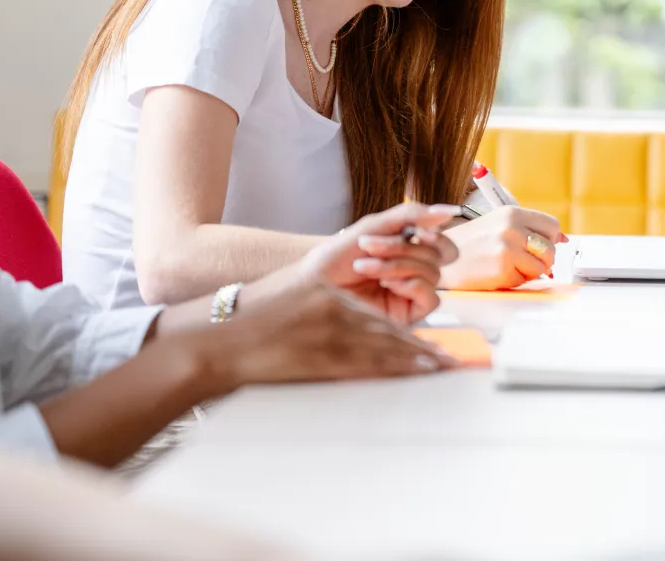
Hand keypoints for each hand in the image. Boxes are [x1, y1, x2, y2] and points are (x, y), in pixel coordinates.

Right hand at [197, 282, 456, 392]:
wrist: (219, 344)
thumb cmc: (250, 332)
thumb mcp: (292, 310)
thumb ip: (323, 316)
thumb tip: (352, 333)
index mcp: (325, 293)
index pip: (374, 313)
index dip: (403, 330)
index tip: (425, 341)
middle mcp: (333, 306)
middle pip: (385, 328)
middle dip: (418, 345)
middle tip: (445, 357)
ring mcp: (329, 330)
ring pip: (383, 344)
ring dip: (415, 358)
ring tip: (440, 367)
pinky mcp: (322, 354)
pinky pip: (368, 362)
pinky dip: (395, 367)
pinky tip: (414, 372)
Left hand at [263, 202, 460, 323]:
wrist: (312, 284)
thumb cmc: (337, 256)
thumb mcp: (374, 226)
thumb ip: (411, 216)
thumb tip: (448, 211)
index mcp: (409, 250)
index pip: (442, 243)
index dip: (436, 235)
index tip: (414, 231)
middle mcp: (414, 271)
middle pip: (439, 256)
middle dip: (404, 248)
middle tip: (371, 246)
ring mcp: (412, 294)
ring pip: (434, 274)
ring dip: (398, 264)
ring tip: (366, 266)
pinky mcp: (408, 315)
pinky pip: (432, 298)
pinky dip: (411, 285)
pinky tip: (386, 284)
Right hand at [440, 206, 566, 290]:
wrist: (438, 258)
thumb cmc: (469, 244)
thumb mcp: (498, 225)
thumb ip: (528, 229)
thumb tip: (562, 238)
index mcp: (512, 213)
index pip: (552, 226)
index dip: (548, 240)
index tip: (539, 247)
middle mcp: (512, 227)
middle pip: (550, 249)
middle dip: (541, 260)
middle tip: (521, 261)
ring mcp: (507, 248)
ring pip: (542, 267)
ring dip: (528, 272)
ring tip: (506, 266)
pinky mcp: (502, 269)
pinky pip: (525, 281)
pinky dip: (514, 281)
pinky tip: (496, 273)